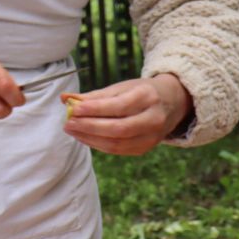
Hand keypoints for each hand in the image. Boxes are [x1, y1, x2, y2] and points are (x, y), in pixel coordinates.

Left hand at [63, 74, 191, 155]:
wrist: (172, 103)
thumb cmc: (141, 92)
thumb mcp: (122, 87)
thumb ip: (95, 95)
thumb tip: (65, 99)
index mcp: (147, 97)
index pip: (118, 106)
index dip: (94, 109)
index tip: (73, 108)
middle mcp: (153, 118)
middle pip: (118, 128)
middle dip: (89, 127)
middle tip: (68, 123)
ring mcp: (152, 137)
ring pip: (117, 143)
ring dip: (90, 138)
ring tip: (72, 130)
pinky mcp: (146, 148)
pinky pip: (118, 150)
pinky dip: (98, 145)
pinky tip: (85, 137)